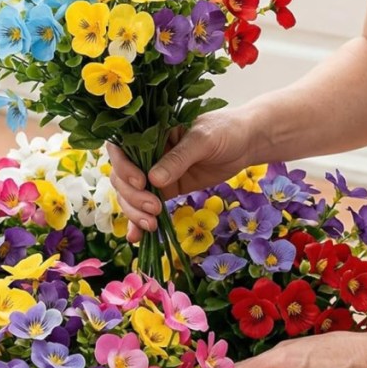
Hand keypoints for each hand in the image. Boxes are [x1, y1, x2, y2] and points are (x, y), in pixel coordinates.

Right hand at [108, 107, 255, 242]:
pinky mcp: (166, 189)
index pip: (120, 148)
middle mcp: (146, 153)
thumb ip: (179, 158)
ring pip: (131, 195)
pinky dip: (139, 222)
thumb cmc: (224, 130)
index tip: (141, 183)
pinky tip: (136, 237)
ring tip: (152, 225)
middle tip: (154, 208)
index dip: (123, 167)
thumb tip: (154, 181)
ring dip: (135, 212)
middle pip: (122, 178)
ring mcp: (154, 173)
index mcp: (149, 131)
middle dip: (133, 197)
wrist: (245, 143)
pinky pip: (146, 206)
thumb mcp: (202, 139)